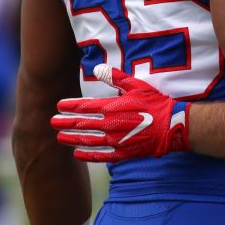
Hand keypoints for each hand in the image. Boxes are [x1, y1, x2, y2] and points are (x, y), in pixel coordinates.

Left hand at [52, 64, 189, 161]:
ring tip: (60, 138)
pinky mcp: (123, 153)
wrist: (172, 126)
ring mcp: (115, 141)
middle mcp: (110, 125)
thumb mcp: (136, 85)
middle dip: (65, 123)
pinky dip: (87, 155)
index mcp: (112, 107)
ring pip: (87, 141)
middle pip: (81, 124)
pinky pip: (100, 156)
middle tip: (52, 122)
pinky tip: (77, 154)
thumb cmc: (155, 103)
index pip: (84, 107)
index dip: (69, 106)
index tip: (58, 106)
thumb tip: (97, 68)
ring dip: (72, 139)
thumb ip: (115, 78)